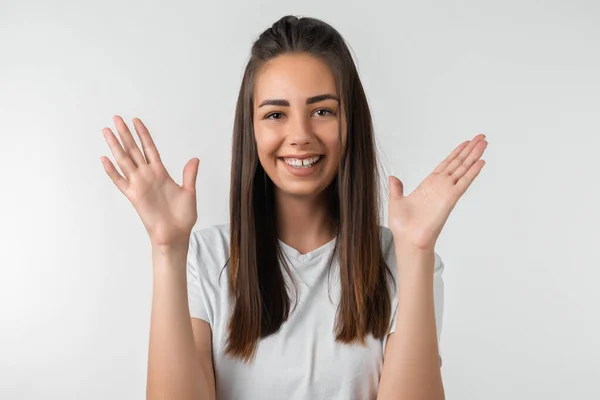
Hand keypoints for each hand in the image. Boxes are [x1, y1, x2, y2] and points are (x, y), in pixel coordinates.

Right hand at [100, 115, 199, 247]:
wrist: (176, 235)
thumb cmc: (183, 216)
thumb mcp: (189, 192)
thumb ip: (189, 175)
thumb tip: (194, 159)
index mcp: (161, 173)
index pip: (150, 148)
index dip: (143, 135)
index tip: (136, 121)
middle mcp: (148, 176)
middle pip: (133, 150)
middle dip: (125, 134)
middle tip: (116, 118)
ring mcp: (139, 185)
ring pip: (124, 161)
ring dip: (115, 146)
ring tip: (107, 131)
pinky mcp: (134, 196)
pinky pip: (120, 181)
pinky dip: (111, 171)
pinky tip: (104, 159)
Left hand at [388, 134, 487, 250]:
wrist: (408, 240)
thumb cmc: (403, 226)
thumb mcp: (395, 202)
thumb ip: (396, 189)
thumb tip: (393, 177)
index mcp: (428, 185)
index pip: (446, 165)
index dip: (456, 153)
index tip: (466, 143)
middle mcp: (440, 186)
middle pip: (458, 163)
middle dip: (470, 150)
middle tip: (481, 137)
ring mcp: (446, 192)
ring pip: (463, 169)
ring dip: (474, 156)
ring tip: (484, 143)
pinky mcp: (450, 199)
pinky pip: (463, 183)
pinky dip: (472, 172)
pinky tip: (480, 162)